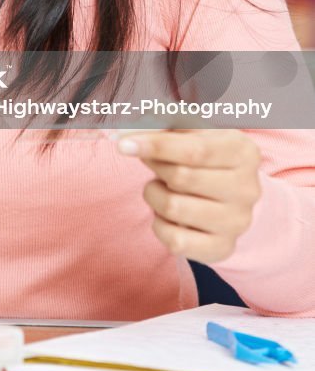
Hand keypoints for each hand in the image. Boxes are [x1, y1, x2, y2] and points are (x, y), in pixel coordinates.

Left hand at [117, 129, 261, 263]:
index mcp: (242, 152)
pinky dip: (159, 224)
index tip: (123, 144)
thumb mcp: (187, 129)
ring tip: (163, 187)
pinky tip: (169, 214)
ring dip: (154, 194)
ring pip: (173, 208)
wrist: (227, 196)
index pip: (194, 150)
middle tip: (152, 160)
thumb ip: (158, 122)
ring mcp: (237, 222)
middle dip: (155, 166)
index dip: (156, 146)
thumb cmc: (201, 155)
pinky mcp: (222, 248)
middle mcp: (247, 189)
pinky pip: (174, 240)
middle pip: (181, 177)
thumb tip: (123, 135)